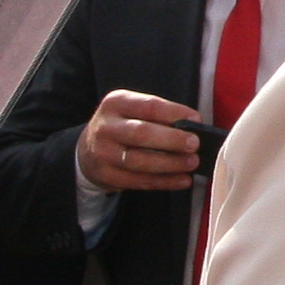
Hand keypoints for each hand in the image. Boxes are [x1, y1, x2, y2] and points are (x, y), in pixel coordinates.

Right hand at [78, 89, 202, 192]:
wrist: (88, 150)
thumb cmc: (122, 127)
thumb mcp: (132, 110)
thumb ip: (158, 116)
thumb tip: (193, 126)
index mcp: (116, 103)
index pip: (149, 106)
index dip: (175, 113)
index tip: (196, 120)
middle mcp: (106, 127)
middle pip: (141, 133)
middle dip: (172, 140)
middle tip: (194, 144)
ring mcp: (103, 153)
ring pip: (139, 161)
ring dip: (170, 164)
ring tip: (192, 163)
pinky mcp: (107, 176)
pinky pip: (138, 181)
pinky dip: (164, 182)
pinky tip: (181, 180)